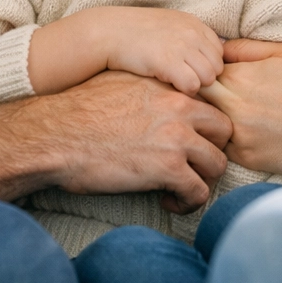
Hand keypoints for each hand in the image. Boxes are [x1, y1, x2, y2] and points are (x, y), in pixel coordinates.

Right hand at [14, 70, 231, 212]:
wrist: (57, 135)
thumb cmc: (79, 109)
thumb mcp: (120, 80)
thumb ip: (148, 84)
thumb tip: (156, 89)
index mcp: (169, 86)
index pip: (211, 103)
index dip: (203, 126)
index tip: (189, 141)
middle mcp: (179, 107)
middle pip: (224, 131)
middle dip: (211, 150)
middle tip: (191, 164)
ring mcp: (177, 138)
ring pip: (217, 164)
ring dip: (202, 179)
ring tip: (180, 187)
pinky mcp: (168, 169)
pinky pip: (199, 192)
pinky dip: (187, 202)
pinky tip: (167, 201)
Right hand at [92, 6, 224, 94]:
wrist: (109, 33)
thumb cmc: (136, 34)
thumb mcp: (169, 27)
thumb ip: (190, 38)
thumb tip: (209, 58)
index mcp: (194, 23)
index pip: (219, 52)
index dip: (205, 65)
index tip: (188, 71)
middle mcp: (192, 32)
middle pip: (217, 67)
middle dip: (203, 78)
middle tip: (182, 82)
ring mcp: (182, 46)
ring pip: (209, 78)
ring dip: (194, 86)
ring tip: (174, 84)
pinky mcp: (169, 61)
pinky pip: (193, 86)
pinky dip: (183, 92)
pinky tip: (167, 87)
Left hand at [201, 39, 281, 206]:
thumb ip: (246, 48)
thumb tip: (218, 48)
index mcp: (240, 77)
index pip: (200, 71)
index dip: (200, 71)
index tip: (203, 72)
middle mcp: (233, 106)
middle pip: (195, 98)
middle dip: (197, 94)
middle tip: (202, 92)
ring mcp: (237, 135)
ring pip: (205, 123)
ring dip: (208, 117)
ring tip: (219, 112)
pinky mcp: (245, 158)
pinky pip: (222, 146)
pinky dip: (225, 138)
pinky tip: (240, 132)